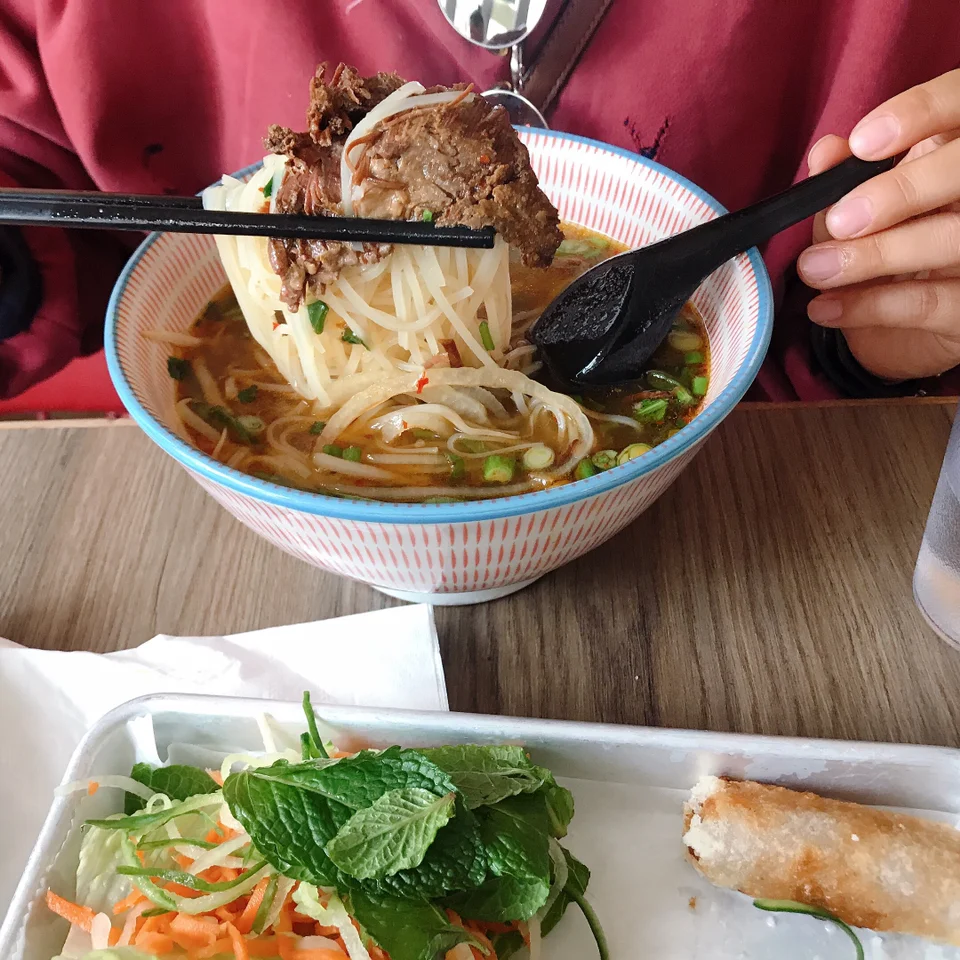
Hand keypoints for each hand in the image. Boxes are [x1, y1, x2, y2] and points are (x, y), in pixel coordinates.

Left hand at [799, 69, 959, 380]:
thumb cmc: (888, 250)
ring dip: (874, 255)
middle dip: (902, 191)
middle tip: (841, 219)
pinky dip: (870, 305)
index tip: (862, 142)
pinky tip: (824, 308)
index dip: (921, 113)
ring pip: (951, 238)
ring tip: (814, 269)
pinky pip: (932, 302)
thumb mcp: (864, 210)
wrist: (904, 333)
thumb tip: (826, 151)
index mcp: (959, 152)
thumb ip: (848, 180)